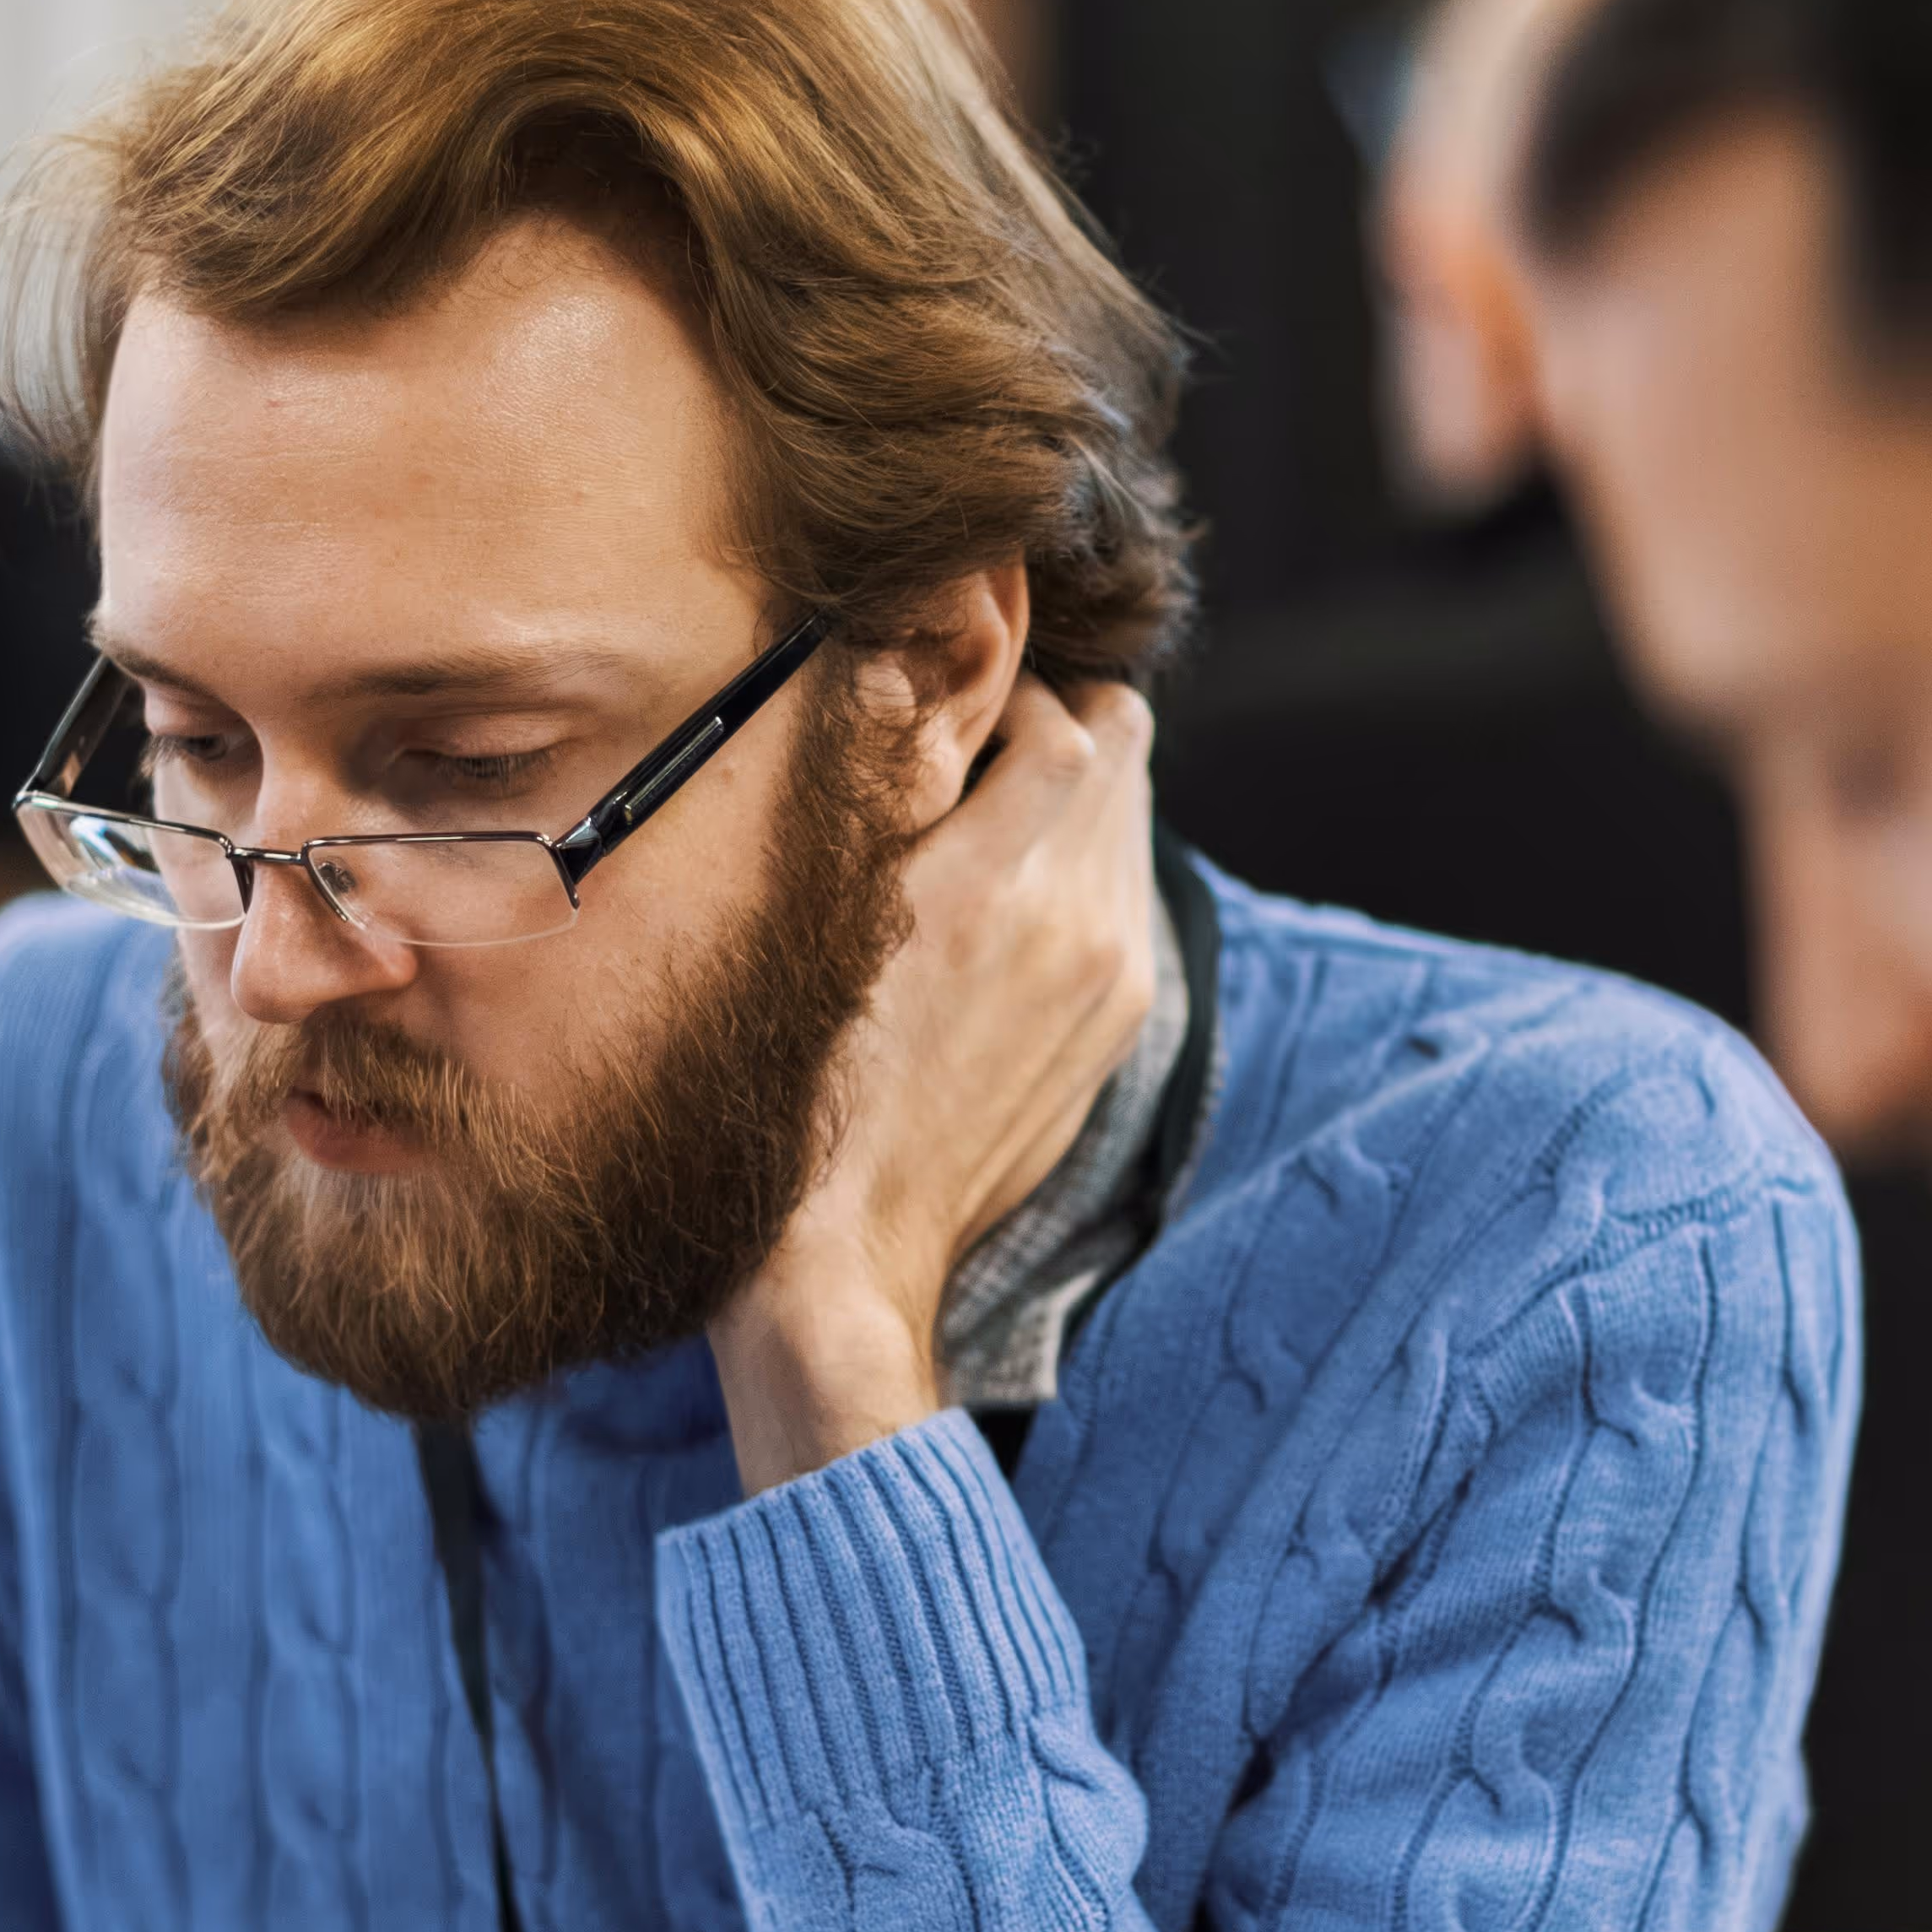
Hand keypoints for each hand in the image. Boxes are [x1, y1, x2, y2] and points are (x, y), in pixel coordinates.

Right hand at [710, 675, 1158, 1487]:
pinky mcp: (1114, 1027)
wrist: (843, 1245)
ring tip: (1000, 799)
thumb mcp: (820, 922)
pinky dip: (1087, 862)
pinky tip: (1016, 885)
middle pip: (1128, 749)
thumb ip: (883, 803)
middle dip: (1064, 712)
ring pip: (1134, 819)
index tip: (958, 688)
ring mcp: (1110, 980)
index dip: (1013, 686)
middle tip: (991, 720)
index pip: (1065, 723)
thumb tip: (905, 691)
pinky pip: (1125, 894)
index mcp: (992, 889)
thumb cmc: (797, 1077)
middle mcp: (1076, 926)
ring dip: (1083, 786)